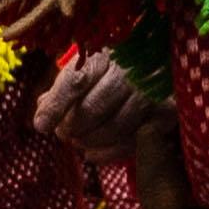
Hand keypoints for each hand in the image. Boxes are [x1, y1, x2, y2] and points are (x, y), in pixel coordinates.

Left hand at [30, 50, 156, 164]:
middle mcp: (130, 71)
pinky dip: (109, 153)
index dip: (56, 106)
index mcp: (105, 55)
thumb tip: (41, 106)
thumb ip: (66, 86)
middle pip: (93, 108)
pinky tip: (93, 154)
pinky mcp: (166, 112)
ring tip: (79, 142)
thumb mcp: (88, 66)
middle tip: (64, 133)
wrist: (162, 62)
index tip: (41, 126)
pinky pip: (134, 141)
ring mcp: (151, 92)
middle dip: (73, 127)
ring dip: (90, 141)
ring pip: (114, 127)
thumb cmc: (115, 66)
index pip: (75, 81)